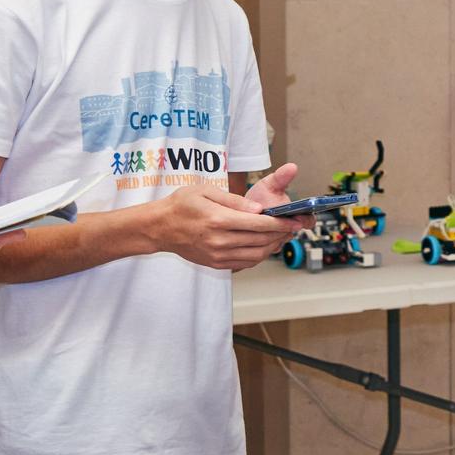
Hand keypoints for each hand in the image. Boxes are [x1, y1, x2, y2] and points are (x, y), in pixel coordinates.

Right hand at [147, 171, 305, 271]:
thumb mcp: (205, 191)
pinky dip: (260, 255)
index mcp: (218, 219)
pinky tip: (265, 245)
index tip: (295, 220)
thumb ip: (234, 200)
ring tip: (282, 235)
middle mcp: (220, 240)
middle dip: (282, 233)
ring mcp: (218, 255)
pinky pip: (246, 262)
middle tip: (293, 227)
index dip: (281, 223)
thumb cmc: (181, 205)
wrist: (159, 227)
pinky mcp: (216, 263)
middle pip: (262, 240)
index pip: (259, 224)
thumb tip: (259, 209)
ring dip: (274, 246)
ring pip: (257, 254)